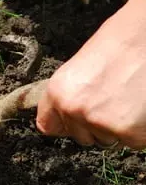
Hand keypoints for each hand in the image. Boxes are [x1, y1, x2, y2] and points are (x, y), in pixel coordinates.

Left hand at [37, 0, 145, 149]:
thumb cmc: (120, 42)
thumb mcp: (80, 68)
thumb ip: (70, 94)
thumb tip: (67, 115)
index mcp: (57, 92)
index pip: (48, 126)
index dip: (65, 123)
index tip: (75, 119)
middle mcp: (73, 109)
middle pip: (81, 136)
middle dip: (96, 124)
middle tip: (113, 99)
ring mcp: (101, 122)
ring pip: (107, 140)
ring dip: (118, 126)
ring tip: (129, 98)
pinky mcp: (129, 132)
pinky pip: (132, 142)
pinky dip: (139, 129)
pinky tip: (141, 106)